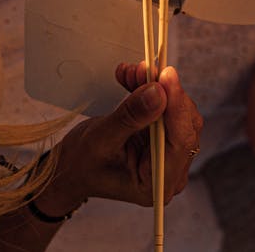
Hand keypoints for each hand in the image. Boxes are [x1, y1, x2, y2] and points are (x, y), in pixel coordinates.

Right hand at [38, 63, 202, 212]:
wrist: (72, 169)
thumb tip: (158, 93)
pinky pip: (164, 106)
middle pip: (182, 123)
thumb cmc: (82, 166)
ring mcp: (168, 152)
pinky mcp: (162, 135)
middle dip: (163, 91)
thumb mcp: (100, 140)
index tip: (167, 76)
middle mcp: (170, 169)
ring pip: (175, 110)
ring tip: (131, 72)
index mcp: (157, 184)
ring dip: (155, 86)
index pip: (180, 141)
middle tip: (142, 69)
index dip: (176, 106)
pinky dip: (149, 89)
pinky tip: (131, 77)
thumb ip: (131, 117)